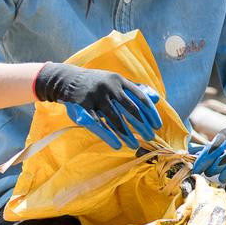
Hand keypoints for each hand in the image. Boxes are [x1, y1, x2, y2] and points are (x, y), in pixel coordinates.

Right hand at [34, 63, 161, 150]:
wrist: (68, 79)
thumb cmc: (97, 83)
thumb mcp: (115, 81)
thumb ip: (134, 89)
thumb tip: (156, 99)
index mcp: (120, 81)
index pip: (140, 98)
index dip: (150, 113)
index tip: (157, 126)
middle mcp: (109, 87)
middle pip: (130, 109)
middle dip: (142, 125)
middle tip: (150, 137)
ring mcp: (96, 97)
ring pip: (115, 119)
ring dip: (126, 134)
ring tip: (134, 145)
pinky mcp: (83, 107)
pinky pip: (98, 125)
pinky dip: (108, 136)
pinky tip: (117, 145)